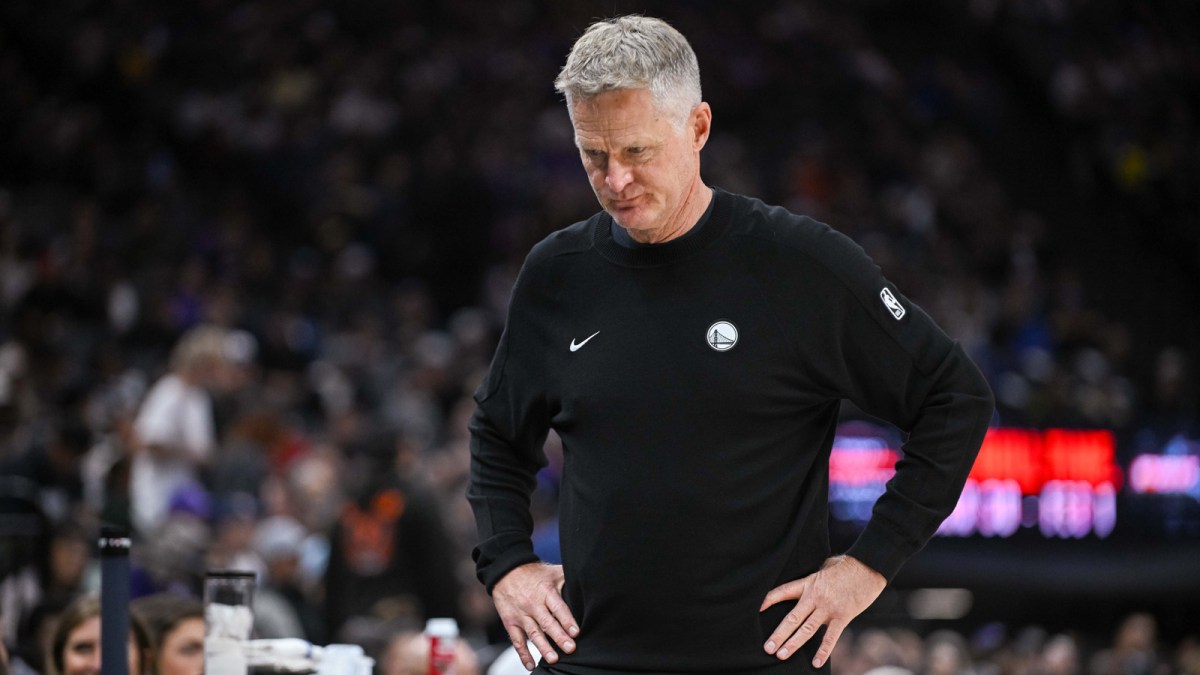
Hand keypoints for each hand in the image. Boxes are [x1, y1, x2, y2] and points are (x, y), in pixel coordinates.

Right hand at [492, 562, 579, 669]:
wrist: (505, 571)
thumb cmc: (533, 573)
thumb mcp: (552, 572)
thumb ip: (568, 579)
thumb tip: (588, 584)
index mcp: (545, 591)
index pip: (558, 607)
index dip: (567, 620)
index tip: (575, 632)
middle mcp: (533, 604)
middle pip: (547, 622)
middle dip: (558, 637)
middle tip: (570, 648)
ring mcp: (521, 614)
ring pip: (533, 633)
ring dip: (543, 647)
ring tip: (553, 659)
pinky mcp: (510, 622)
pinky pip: (517, 640)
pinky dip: (523, 654)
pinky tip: (531, 665)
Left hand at [760, 555, 885, 667]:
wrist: (869, 565)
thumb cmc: (847, 565)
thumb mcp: (824, 567)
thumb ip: (815, 578)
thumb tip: (811, 582)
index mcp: (808, 583)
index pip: (783, 592)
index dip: (768, 600)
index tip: (757, 609)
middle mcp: (815, 597)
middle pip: (792, 618)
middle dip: (779, 634)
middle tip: (768, 647)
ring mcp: (828, 608)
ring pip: (807, 629)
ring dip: (793, 643)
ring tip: (781, 655)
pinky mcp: (843, 616)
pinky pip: (831, 637)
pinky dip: (823, 651)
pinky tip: (815, 663)